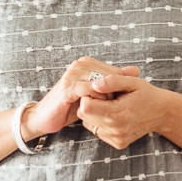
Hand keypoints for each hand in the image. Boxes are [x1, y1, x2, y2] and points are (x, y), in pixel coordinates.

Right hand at [21, 57, 139, 139]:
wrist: (44, 117)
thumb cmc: (72, 105)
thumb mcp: (96, 93)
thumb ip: (115, 80)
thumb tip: (137, 70)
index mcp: (87, 63)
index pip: (114, 71)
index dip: (120, 88)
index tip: (120, 102)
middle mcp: (80, 64)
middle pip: (110, 76)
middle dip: (115, 93)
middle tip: (113, 107)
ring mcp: (73, 73)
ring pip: (102, 83)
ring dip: (107, 98)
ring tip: (106, 109)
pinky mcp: (68, 86)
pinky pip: (90, 90)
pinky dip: (97, 100)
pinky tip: (98, 109)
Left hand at [78, 73, 172, 149]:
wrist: (162, 112)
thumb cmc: (146, 94)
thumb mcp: (132, 82)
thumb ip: (113, 81)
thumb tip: (94, 84)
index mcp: (118, 113)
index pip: (86, 107)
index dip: (88, 95)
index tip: (98, 89)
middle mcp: (116, 129)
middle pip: (85, 116)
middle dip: (90, 103)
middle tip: (105, 96)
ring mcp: (117, 138)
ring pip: (89, 124)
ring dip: (95, 113)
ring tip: (111, 105)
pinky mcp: (118, 143)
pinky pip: (97, 131)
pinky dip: (101, 122)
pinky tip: (115, 115)